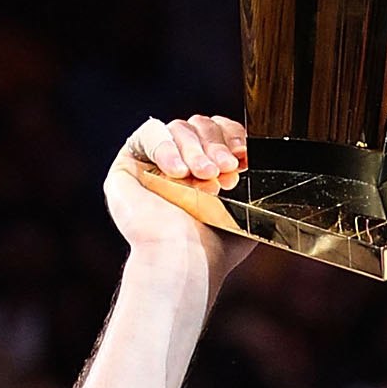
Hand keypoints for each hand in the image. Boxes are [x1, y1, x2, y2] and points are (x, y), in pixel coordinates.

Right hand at [108, 115, 253, 288]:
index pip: (219, 133)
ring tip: (205, 177)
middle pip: (199, 126)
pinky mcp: (127, 167)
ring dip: (195, 149)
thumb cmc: (215, 247)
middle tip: (226, 169)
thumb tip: (259, 156)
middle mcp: (178, 167)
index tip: (244, 153)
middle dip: (216, 144)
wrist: (184, 262)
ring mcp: (151, 166)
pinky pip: (149, 133)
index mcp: (204, 175)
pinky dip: (167, 147)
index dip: (232, 136)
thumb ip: (251, 181)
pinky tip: (177, 173)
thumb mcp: (245, 208)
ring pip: (178, 128)